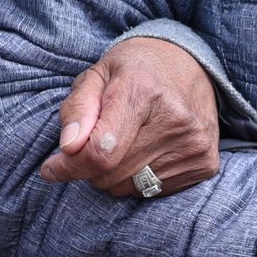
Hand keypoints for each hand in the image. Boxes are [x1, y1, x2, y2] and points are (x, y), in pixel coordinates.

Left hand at [39, 37, 219, 197]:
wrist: (189, 64)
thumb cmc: (134, 68)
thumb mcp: (96, 74)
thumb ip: (77, 109)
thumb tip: (67, 148)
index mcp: (141, 90)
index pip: (101, 150)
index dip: (70, 166)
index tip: (50, 169)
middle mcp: (174, 120)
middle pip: (112, 173)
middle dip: (88, 167)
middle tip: (89, 146)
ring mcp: (194, 144)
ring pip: (130, 186)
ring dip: (113, 174)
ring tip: (120, 143)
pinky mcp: (206, 164)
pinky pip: (155, 192)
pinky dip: (138, 179)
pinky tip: (143, 151)